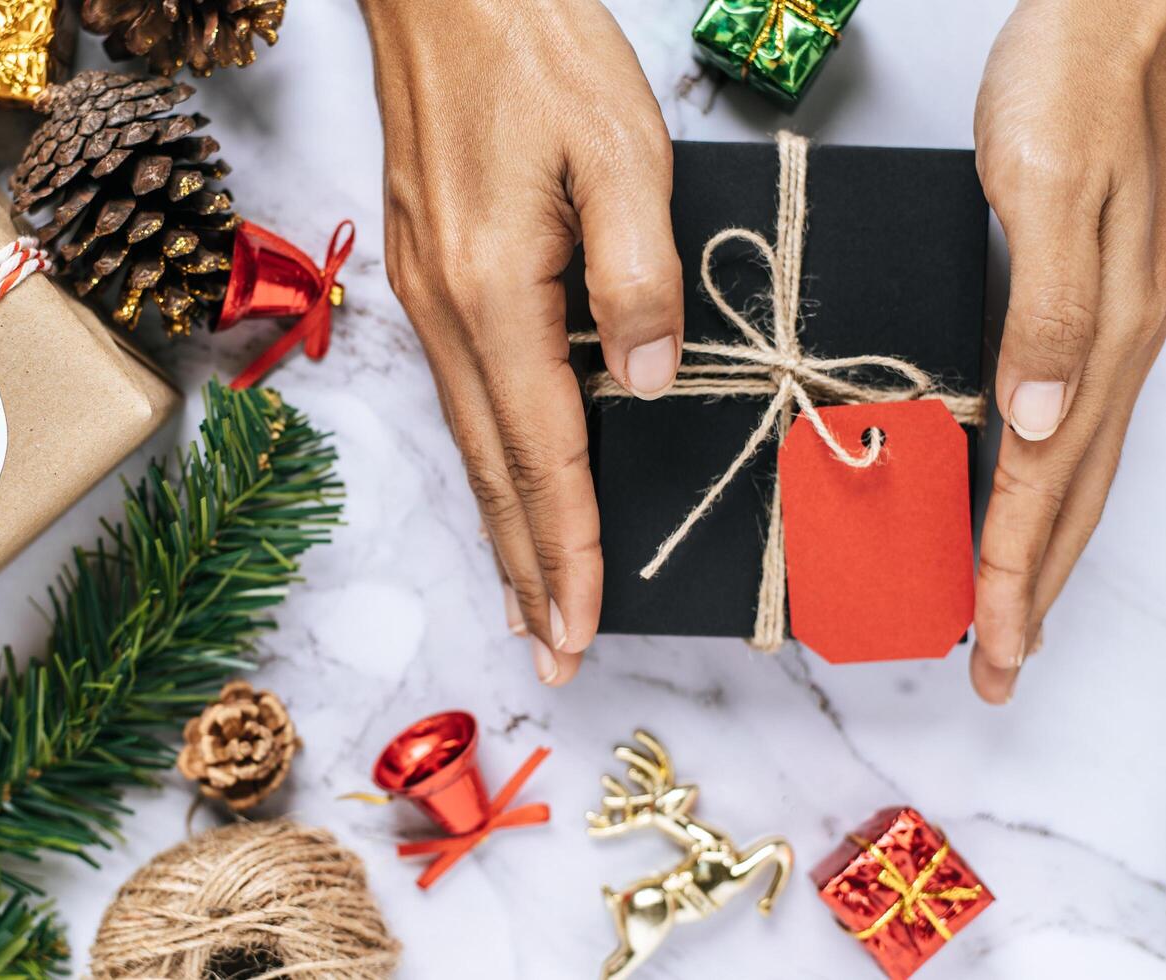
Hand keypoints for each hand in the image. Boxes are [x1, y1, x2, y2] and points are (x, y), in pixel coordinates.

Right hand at [359, 0, 681, 682]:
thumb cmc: (532, 46)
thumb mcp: (620, 146)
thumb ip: (639, 273)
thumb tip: (647, 380)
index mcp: (496, 291)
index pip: (541, 452)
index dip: (568, 547)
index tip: (581, 626)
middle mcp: (446, 311)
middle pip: (492, 471)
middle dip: (528, 570)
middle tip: (549, 653)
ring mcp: (427, 296)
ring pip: (470, 442)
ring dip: (502, 529)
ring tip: (527, 601)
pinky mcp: (429, 275)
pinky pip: (462, 398)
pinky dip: (487, 464)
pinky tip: (501, 488)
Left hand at [971, 0, 1165, 702]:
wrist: (1116, 17)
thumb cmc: (1074, 85)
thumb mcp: (1046, 186)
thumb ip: (1050, 304)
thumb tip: (1038, 421)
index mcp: (1103, 335)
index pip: (1048, 484)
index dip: (1017, 571)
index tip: (992, 645)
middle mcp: (1117, 348)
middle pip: (1073, 498)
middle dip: (1034, 591)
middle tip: (999, 667)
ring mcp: (1114, 331)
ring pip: (1077, 470)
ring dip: (1042, 549)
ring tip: (1008, 611)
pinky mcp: (1097, 305)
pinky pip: (1071, 423)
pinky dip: (1043, 482)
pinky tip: (1017, 499)